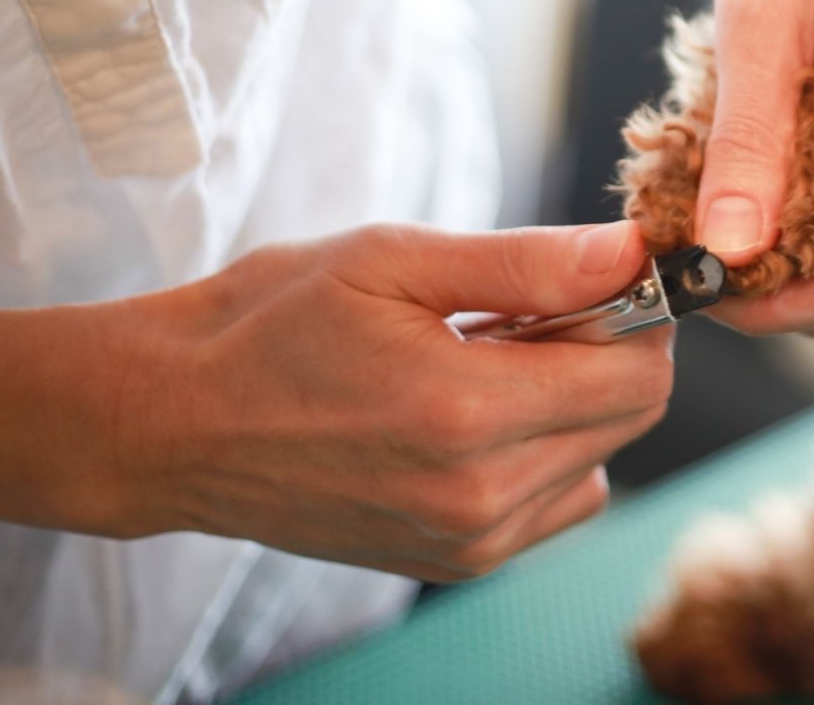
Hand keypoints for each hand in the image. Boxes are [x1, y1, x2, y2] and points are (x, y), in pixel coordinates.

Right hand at [107, 222, 672, 581]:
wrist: (171, 422)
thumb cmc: (271, 323)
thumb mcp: (395, 260)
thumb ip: (529, 263)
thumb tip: (631, 250)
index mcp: (467, 413)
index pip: (638, 370)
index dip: (641, 308)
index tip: (602, 271)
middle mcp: (479, 495)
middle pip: (632, 415)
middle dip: (612, 347)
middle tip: (534, 307)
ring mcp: (467, 542)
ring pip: (603, 458)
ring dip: (577, 401)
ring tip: (490, 358)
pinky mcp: (453, 563)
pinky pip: (558, 502)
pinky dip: (548, 453)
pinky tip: (479, 412)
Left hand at [696, 0, 813, 335]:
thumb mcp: (760, 14)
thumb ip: (749, 141)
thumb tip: (728, 255)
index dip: (778, 305)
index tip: (696, 280)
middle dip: (767, 263)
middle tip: (679, 215)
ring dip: (781, 218)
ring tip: (712, 156)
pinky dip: (805, 178)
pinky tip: (756, 126)